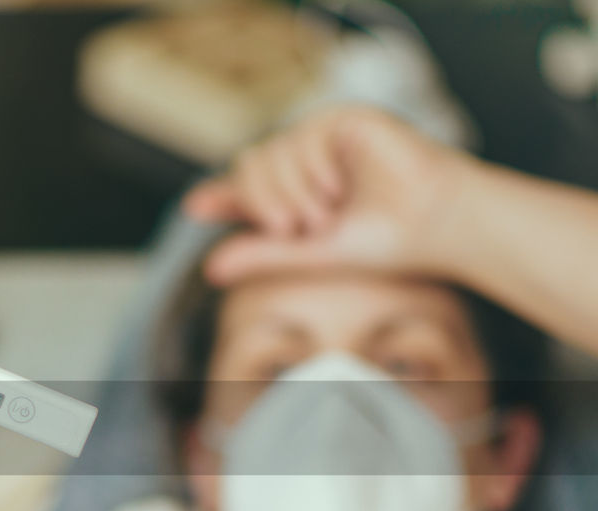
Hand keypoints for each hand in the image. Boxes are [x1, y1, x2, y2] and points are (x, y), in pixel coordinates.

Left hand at [182, 106, 473, 283]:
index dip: (219, 197)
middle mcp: (304, 166)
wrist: (435, 224)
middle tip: (295, 228)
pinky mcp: (342, 120)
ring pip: (269, 154)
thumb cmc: (384, 242)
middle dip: (262, 203)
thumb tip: (209, 269)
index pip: (246, 192)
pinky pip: (301, 137)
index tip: (196, 207)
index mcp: (295, 197)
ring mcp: (321, 140)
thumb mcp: (312, 255)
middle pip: (250, 169)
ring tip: (325, 214)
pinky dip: (311, 168)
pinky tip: (337, 187)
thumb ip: (262, 255)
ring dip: (290, 191)